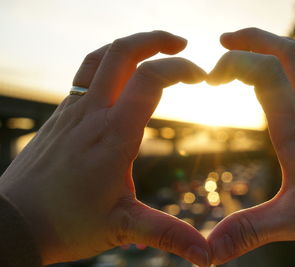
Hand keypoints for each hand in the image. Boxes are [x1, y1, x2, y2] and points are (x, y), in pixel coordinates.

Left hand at [0, 31, 209, 266]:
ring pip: (99, 58)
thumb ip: (167, 235)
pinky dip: (108, 63)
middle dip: (155, 39)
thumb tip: (206, 256)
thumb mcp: (123, 229)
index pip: (150, 80)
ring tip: (154, 50)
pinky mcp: (61, 116)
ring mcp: (72, 111)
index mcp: (113, 135)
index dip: (180, 68)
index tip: (201, 76)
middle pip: (122, 52)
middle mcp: (91, 114)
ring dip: (130, 46)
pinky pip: (85, 75)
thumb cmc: (65, 224)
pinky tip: (121, 79)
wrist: (11, 222)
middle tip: (181, 44)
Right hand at [207, 28, 294, 264]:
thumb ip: (250, 231)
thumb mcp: (294, 221)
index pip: (263, 75)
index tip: (211, 79)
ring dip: (284, 47)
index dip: (234, 65)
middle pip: (286, 56)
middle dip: (253, 40)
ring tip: (261, 43)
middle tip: (226, 38)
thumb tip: (209, 252)